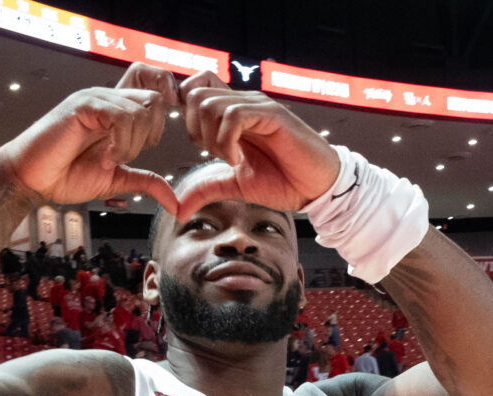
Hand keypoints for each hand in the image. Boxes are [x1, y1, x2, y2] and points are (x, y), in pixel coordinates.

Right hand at [0, 63, 177, 213]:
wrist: (31, 181)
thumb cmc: (64, 176)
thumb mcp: (116, 180)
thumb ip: (146, 182)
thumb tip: (175, 201)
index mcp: (116, 111)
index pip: (154, 93)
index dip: (161, 117)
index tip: (148, 145)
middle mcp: (107, 99)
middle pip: (154, 101)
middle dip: (149, 136)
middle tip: (125, 156)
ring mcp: (94, 99)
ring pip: (140, 111)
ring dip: (131, 145)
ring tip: (109, 160)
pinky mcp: (83, 105)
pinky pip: (121, 117)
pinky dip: (120, 144)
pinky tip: (105, 158)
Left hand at [174, 72, 340, 219]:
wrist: (315, 188)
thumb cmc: (282, 181)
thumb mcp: (234, 186)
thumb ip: (206, 190)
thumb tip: (178, 209)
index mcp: (232, 115)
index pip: (195, 89)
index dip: (185, 112)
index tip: (195, 144)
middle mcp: (243, 104)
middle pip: (196, 95)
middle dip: (194, 129)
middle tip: (215, 155)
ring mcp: (257, 106)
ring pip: (210, 103)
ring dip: (212, 137)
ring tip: (230, 159)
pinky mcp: (272, 114)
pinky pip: (234, 115)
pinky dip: (227, 141)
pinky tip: (238, 159)